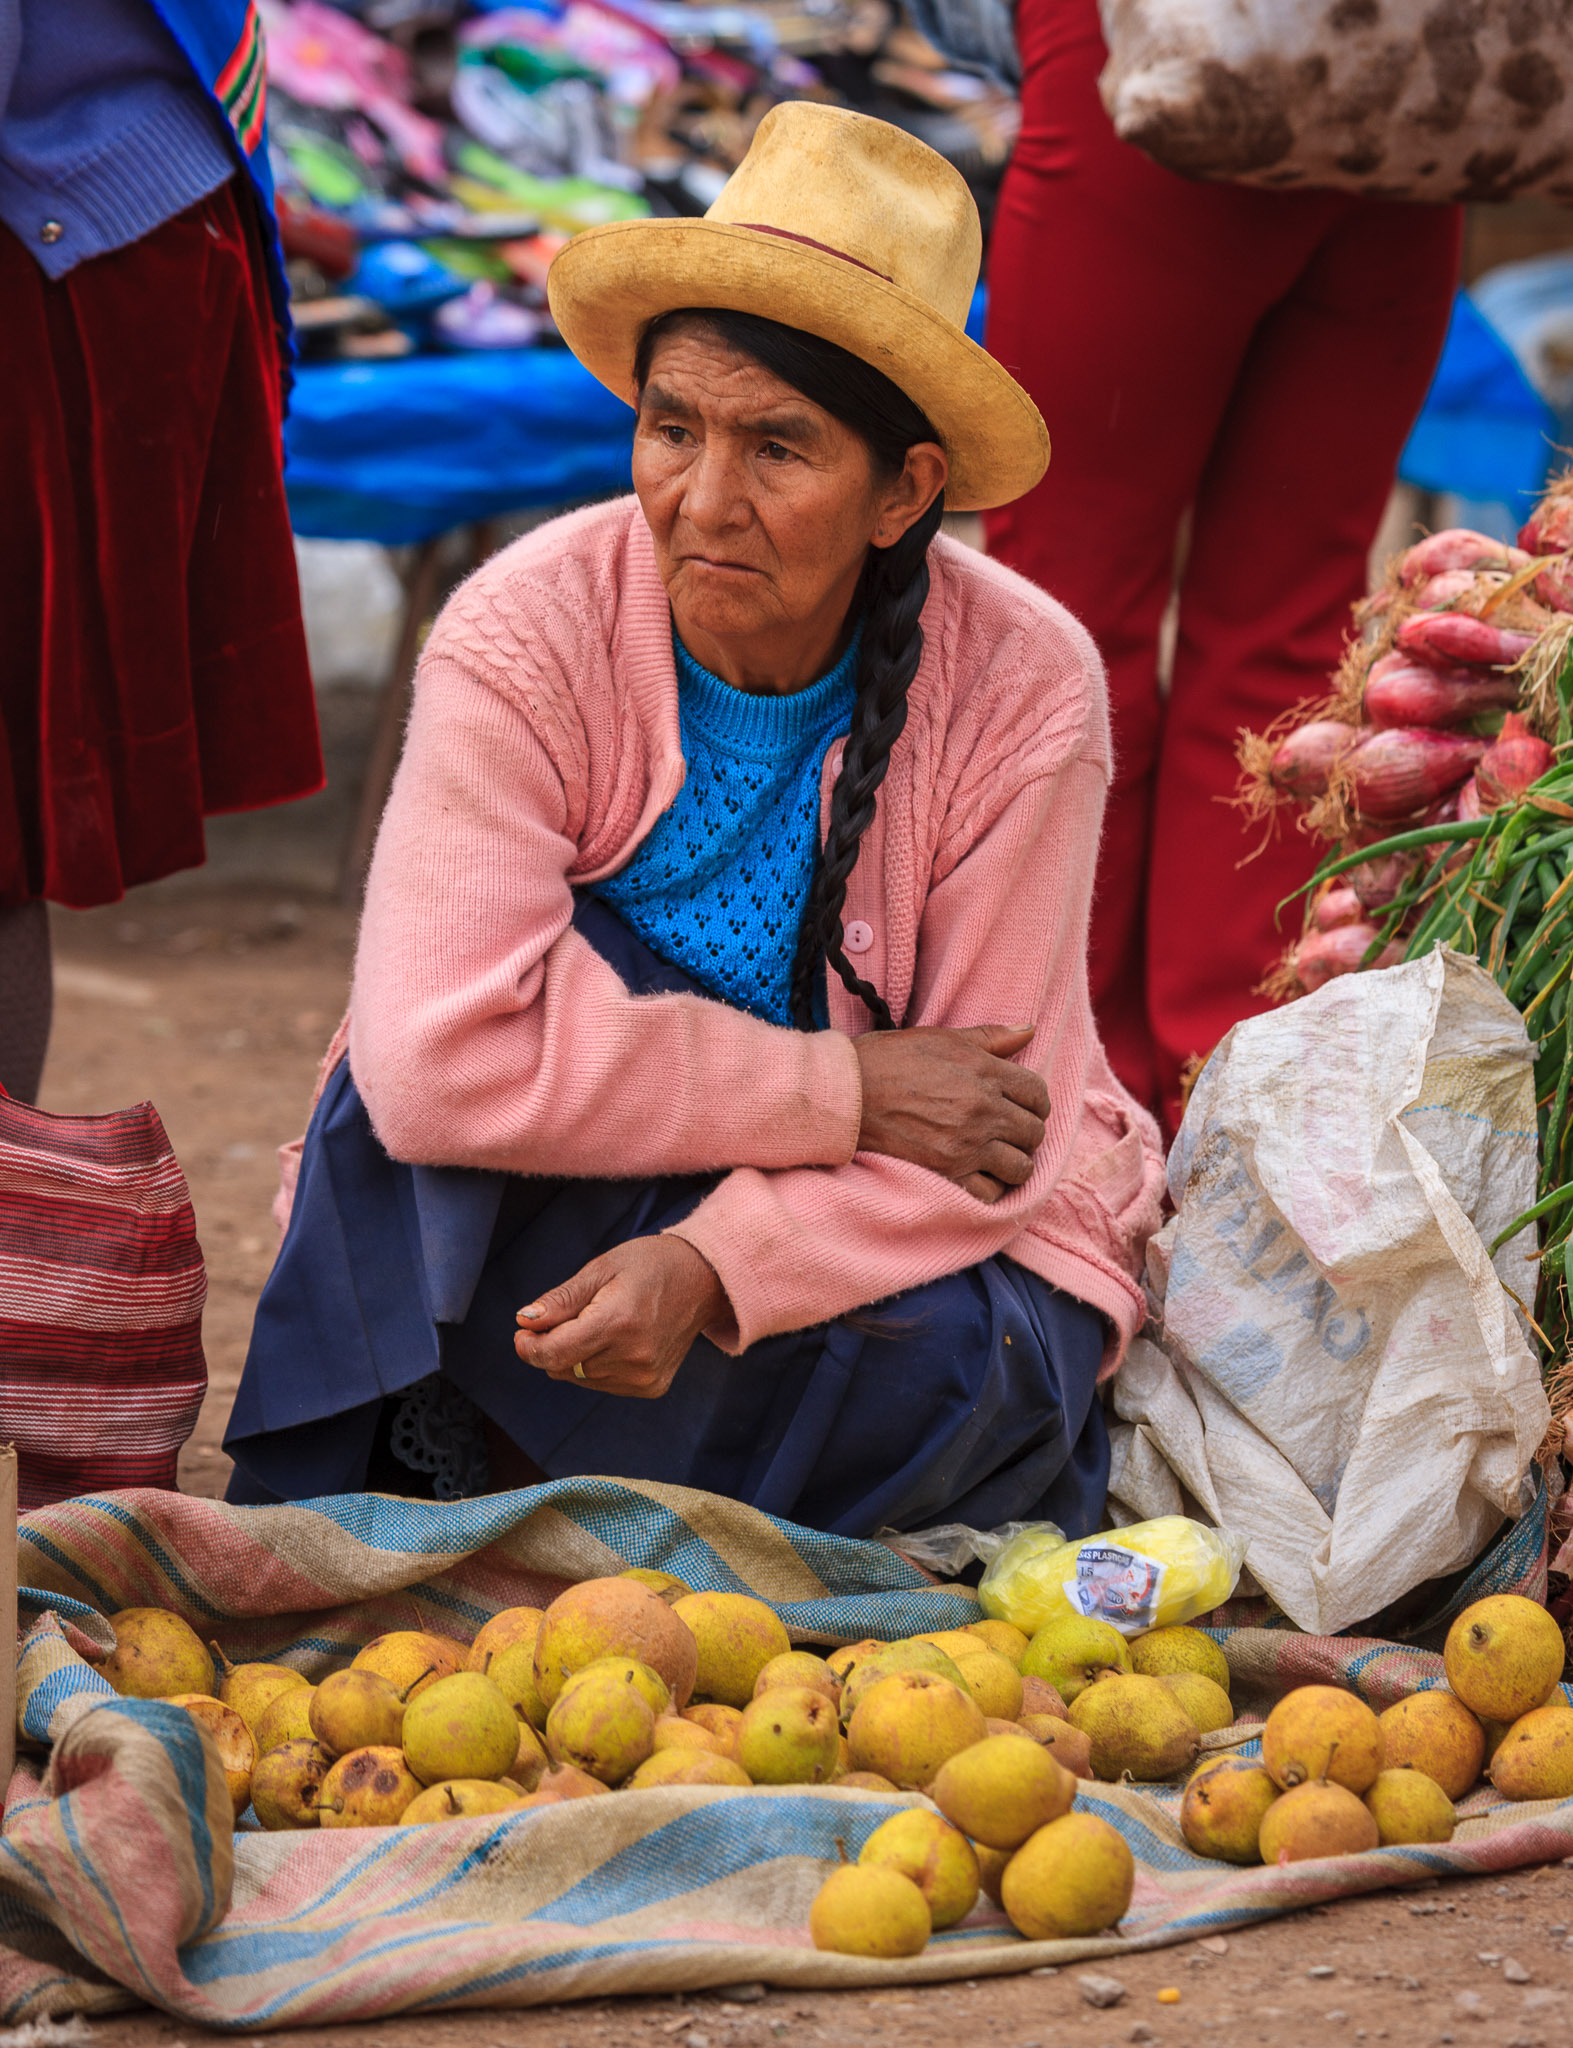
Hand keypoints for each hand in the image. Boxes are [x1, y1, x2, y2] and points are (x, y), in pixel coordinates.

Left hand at [513, 1235, 726, 1398]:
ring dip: (576, 1355)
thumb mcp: (601, 1269)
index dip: (529, 1346)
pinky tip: (618, 1340)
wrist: (704, 1281)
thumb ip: (561, 1300)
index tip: (522, 1331)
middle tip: (572, 1314)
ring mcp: (644, 1377)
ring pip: (579, 1377)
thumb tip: (524, 1322)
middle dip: (553, 1344)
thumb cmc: (649, 1265)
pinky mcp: (651, 1387)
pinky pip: (602, 1384)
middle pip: (562, 1367)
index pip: (554, 1353)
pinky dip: (597, 1365)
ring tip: (603, 1323)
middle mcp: (632, 1357)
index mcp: (617, 1322)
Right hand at [853, 1022, 1048, 1203]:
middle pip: (1033, 1132)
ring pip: (1019, 1167)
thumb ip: (989, 1037)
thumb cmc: (888, 1060)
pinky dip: (990, 1188)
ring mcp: (967, 1145)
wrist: (844, 1094)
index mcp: (985, 1073)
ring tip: (996, 1157)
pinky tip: (979, 1177)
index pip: (1037, 1093)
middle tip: (1007, 1133)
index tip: (1022, 1107)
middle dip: (1025, 1133)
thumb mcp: (941, 1038)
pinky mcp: (948, 1173)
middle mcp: (983, 1110)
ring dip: (1013, 1163)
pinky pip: (990, 1193)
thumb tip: (1030, 1030)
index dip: (1035, 1103)